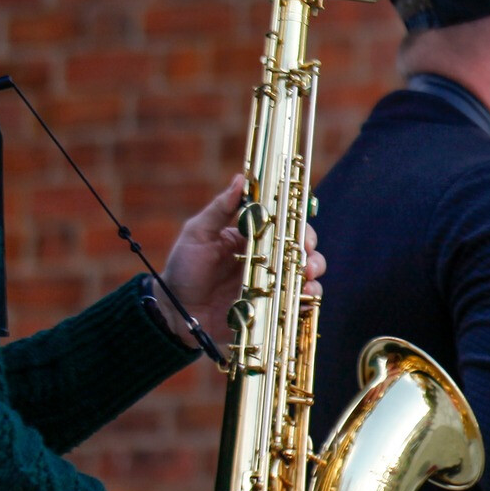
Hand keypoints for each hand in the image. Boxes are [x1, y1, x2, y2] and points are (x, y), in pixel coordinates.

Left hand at [158, 177, 327, 354]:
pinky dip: (306, 298)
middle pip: (300, 250)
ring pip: (304, 274)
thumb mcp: (197, 234)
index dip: (298, 227)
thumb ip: (219, 208)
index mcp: (250, 238)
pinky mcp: (270, 305)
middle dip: (311, 252)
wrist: (176, 312)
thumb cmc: (183, 269)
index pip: (283, 226)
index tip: (301, 233)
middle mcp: (264, 258)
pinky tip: (303, 297)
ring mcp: (269, 283)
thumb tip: (240, 178)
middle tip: (307, 258)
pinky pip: (296, 301)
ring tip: (307, 278)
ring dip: (313, 272)